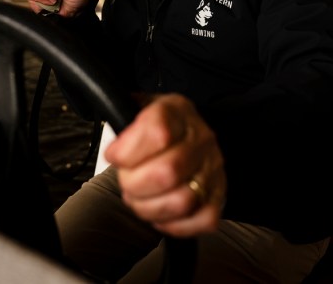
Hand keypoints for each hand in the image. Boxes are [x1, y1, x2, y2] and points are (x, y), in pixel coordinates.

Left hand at [104, 93, 225, 237]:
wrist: (191, 134)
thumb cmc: (160, 126)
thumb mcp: (139, 108)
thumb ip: (123, 119)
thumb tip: (114, 145)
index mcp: (178, 112)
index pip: (157, 133)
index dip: (127, 152)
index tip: (114, 155)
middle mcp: (200, 140)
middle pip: (167, 173)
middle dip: (134, 184)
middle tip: (126, 181)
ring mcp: (212, 169)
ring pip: (181, 201)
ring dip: (149, 208)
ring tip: (139, 198)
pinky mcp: (218, 195)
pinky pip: (202, 220)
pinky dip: (174, 224)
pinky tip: (160, 212)